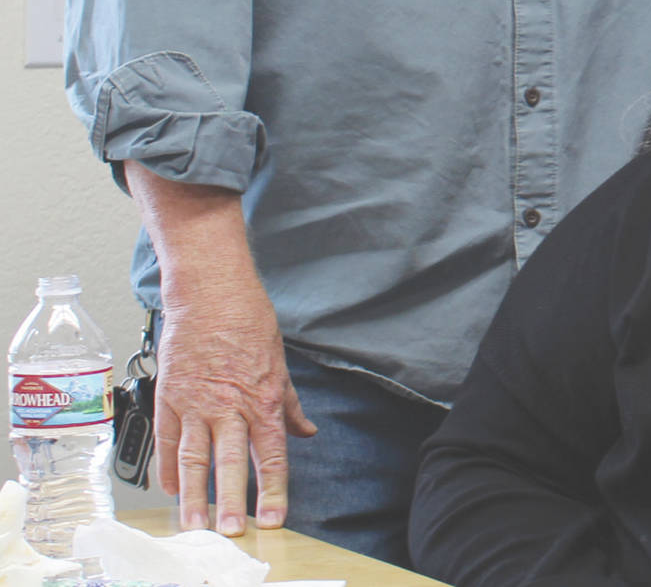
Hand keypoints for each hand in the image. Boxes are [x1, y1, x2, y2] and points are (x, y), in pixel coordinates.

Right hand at [124, 167, 317, 535]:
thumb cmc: (248, 321)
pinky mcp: (170, 397)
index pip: (271, 455)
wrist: (209, 292)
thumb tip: (308, 431)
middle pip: (231, 464)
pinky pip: (168, 441)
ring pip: (195, 459)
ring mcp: (196, 403)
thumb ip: (291, 404)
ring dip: (195, 495)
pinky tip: (171, 490)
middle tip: (230, 532)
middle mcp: (229, 406)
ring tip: (194, 525)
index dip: (274, 490)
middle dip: (232, 502)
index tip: (274, 518)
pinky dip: (169, 468)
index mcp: (263, 399)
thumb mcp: (280, 362)